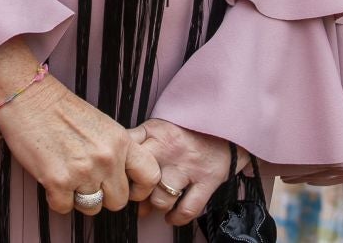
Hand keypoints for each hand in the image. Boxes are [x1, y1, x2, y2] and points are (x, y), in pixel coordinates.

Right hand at [0, 75, 161, 215]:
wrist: (28, 96)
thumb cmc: (61, 109)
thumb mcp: (102, 125)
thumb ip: (116, 151)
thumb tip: (122, 179)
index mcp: (120, 140)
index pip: (149, 177)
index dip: (139, 189)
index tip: (127, 188)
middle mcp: (106, 158)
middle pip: (118, 201)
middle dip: (104, 195)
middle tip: (88, 180)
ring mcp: (82, 171)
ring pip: (92, 207)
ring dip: (79, 197)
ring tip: (68, 175)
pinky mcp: (57, 181)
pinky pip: (64, 207)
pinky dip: (56, 197)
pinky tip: (51, 176)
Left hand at [129, 119, 246, 226]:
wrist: (226, 125)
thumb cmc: (186, 130)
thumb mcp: (158, 126)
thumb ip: (136, 140)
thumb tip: (116, 166)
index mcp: (156, 133)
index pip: (128, 156)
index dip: (120, 172)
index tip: (121, 179)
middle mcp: (171, 150)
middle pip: (141, 180)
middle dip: (136, 192)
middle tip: (137, 195)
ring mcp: (190, 167)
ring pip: (161, 198)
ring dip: (156, 206)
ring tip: (156, 203)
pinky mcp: (208, 181)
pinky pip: (188, 209)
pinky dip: (176, 218)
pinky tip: (171, 216)